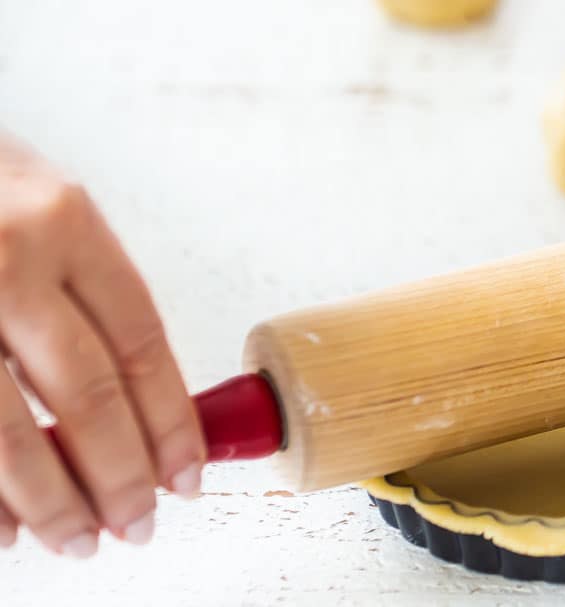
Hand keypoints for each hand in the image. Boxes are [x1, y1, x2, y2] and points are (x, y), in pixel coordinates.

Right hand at [0, 131, 204, 556]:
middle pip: (87, 394)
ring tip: (79, 540)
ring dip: (51, 500)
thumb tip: (133, 406)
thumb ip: (77, 285)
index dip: (170, 420)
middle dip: (120, 475)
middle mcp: (7, 255)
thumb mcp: (32, 202)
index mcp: (63, 220)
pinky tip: (6, 524)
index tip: (187, 473)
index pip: (140, 341)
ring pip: (11, 431)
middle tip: (138, 524)